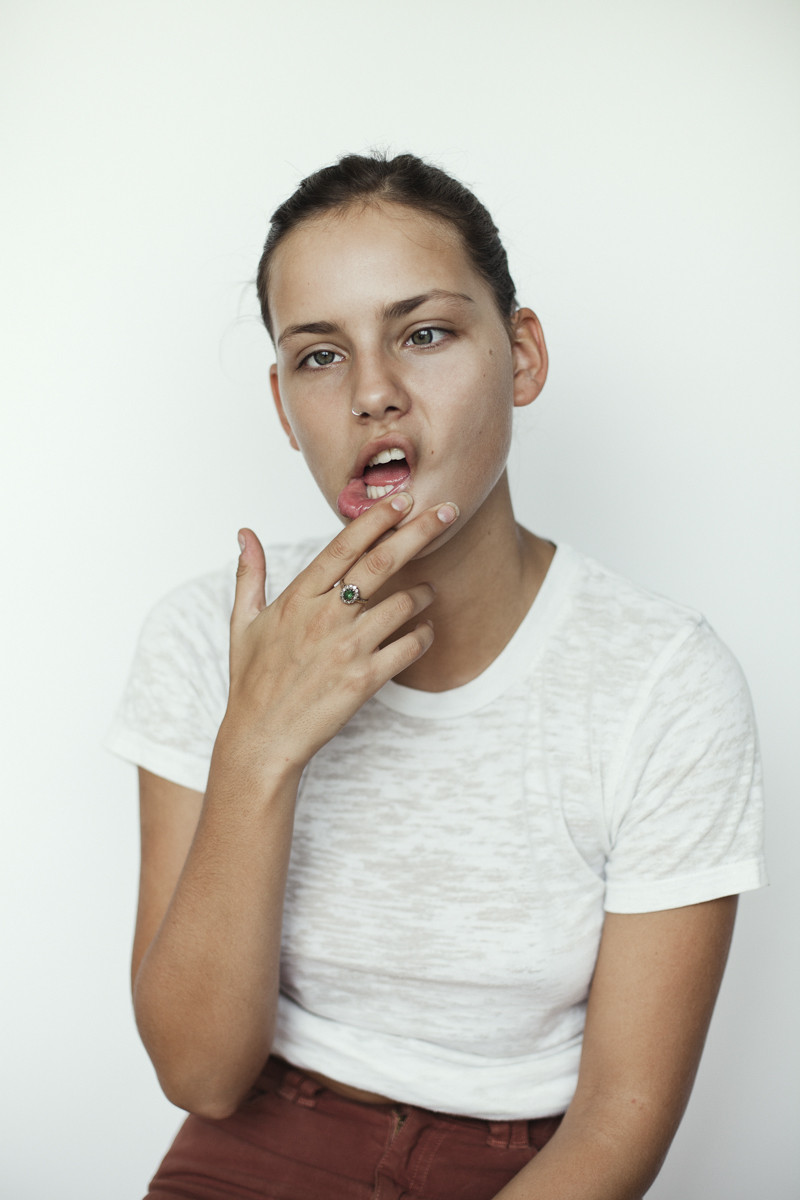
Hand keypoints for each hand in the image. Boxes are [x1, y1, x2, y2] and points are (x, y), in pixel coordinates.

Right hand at [223, 493, 457, 774]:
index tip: (402, 498)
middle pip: (383, 561)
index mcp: (298, 598)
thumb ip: (249, 574)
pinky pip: (410, 646)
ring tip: (429, 591)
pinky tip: (424, 632)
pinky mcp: (366, 678)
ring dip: (425, 592)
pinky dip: (424, 635)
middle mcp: (326, 616)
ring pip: (405, 603)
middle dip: (420, 530)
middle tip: (447, 511)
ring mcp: (348, 647)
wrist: (261, 739)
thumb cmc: (252, 682)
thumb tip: (244, 534)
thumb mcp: (242, 623)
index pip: (345, 545)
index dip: (377, 517)